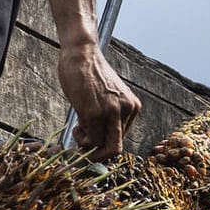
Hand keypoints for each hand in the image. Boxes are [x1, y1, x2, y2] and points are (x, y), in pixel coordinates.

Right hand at [58, 44, 141, 158]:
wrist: (81, 53)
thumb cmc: (89, 74)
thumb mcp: (107, 98)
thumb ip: (109, 117)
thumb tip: (99, 144)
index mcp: (133, 107)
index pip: (122, 139)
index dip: (105, 144)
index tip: (92, 140)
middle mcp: (127, 110)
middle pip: (116, 149)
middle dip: (99, 156)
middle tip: (84, 151)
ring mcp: (112, 112)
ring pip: (102, 147)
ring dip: (86, 145)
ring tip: (79, 128)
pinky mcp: (95, 112)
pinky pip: (89, 139)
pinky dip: (80, 138)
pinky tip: (77, 123)